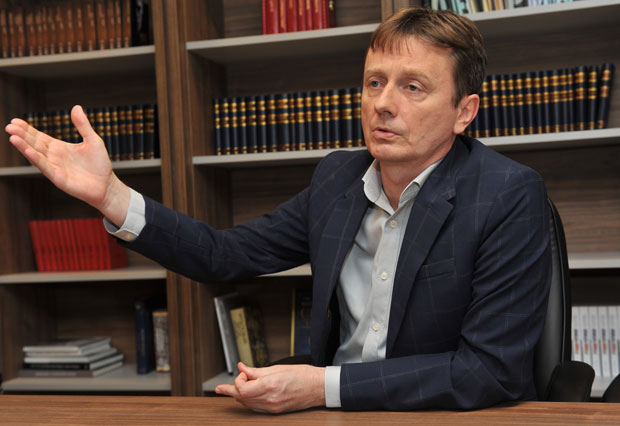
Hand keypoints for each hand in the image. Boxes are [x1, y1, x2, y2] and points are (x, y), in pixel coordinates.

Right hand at [5, 105, 129, 225]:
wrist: (107, 185)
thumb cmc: (99, 164)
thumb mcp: (92, 140)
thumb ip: (83, 125)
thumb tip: (76, 107)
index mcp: (59, 148)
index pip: (39, 136)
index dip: (27, 129)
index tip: (15, 121)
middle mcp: (54, 157)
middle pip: (34, 144)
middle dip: (21, 135)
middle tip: (9, 126)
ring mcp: (55, 168)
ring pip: (36, 155)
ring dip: (24, 146)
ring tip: (12, 137)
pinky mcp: (58, 178)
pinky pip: (45, 167)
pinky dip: (36, 158)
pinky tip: (27, 151)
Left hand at [215, 362, 325, 412]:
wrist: (318, 387)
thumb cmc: (303, 375)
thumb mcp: (278, 368)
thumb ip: (257, 370)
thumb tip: (242, 367)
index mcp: (270, 385)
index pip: (243, 389)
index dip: (238, 381)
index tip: (242, 373)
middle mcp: (270, 399)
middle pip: (242, 398)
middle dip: (232, 391)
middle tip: (220, 388)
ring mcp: (272, 407)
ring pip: (247, 404)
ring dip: (238, 396)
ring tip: (229, 391)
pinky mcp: (275, 410)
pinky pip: (256, 408)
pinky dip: (248, 401)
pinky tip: (245, 396)